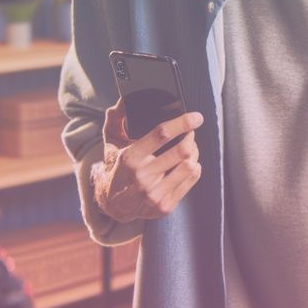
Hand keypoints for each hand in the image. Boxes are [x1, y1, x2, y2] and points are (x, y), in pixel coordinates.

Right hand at [93, 103, 204, 221]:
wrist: (113, 205)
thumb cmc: (116, 168)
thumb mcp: (111, 143)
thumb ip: (115, 120)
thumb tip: (123, 101)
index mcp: (129, 158)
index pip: (161, 134)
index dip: (182, 123)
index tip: (196, 117)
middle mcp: (142, 177)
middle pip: (181, 151)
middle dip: (191, 137)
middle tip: (190, 133)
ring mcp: (154, 194)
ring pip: (189, 166)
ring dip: (194, 153)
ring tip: (190, 148)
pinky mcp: (164, 205)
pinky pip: (191, 180)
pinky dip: (194, 168)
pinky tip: (188, 164)